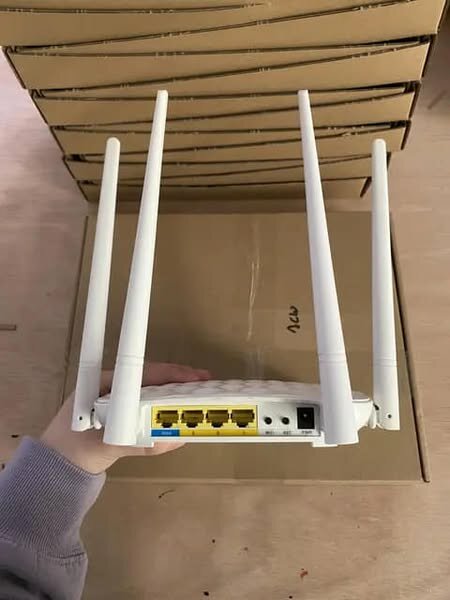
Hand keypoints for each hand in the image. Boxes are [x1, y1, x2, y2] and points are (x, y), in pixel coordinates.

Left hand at [42, 362, 210, 473]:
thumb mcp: (106, 444)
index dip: (172, 373)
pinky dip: (165, 407)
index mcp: (105, 382)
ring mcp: (117, 400)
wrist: (54, 468)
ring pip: (152, 391)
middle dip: (180, 381)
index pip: (145, 371)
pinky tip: (180, 412)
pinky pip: (147, 405)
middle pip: (152, 378)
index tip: (196, 377)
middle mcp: (113, 386)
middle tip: (207, 383)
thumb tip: (174, 440)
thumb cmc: (73, 449)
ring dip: (175, 393)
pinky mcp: (121, 415)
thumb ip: (137, 443)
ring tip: (200, 395)